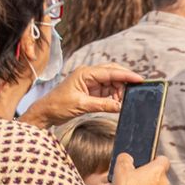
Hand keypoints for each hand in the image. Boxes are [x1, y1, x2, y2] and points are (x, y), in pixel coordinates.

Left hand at [21, 64, 143, 127]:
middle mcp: (89, 75)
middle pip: (112, 73)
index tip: (139, 79)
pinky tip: (116, 102)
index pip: (110, 72)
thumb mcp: (81, 105)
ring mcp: (90, 82)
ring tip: (122, 101)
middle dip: (124, 81)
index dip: (126, 75)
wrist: (45, 113)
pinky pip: (107, 90)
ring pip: (111, 82)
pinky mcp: (90, 90)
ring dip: (118, 91)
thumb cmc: (58, 106)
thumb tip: (120, 105)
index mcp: (85, 73)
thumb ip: (102, 104)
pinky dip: (113, 96)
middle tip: (135, 90)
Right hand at [110, 154, 170, 184]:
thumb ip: (124, 158)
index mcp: (159, 170)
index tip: (142, 161)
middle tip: (125, 176)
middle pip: (151, 174)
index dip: (152, 158)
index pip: (162, 159)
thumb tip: (126, 157)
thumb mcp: (121, 168)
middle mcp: (163, 182)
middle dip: (137, 174)